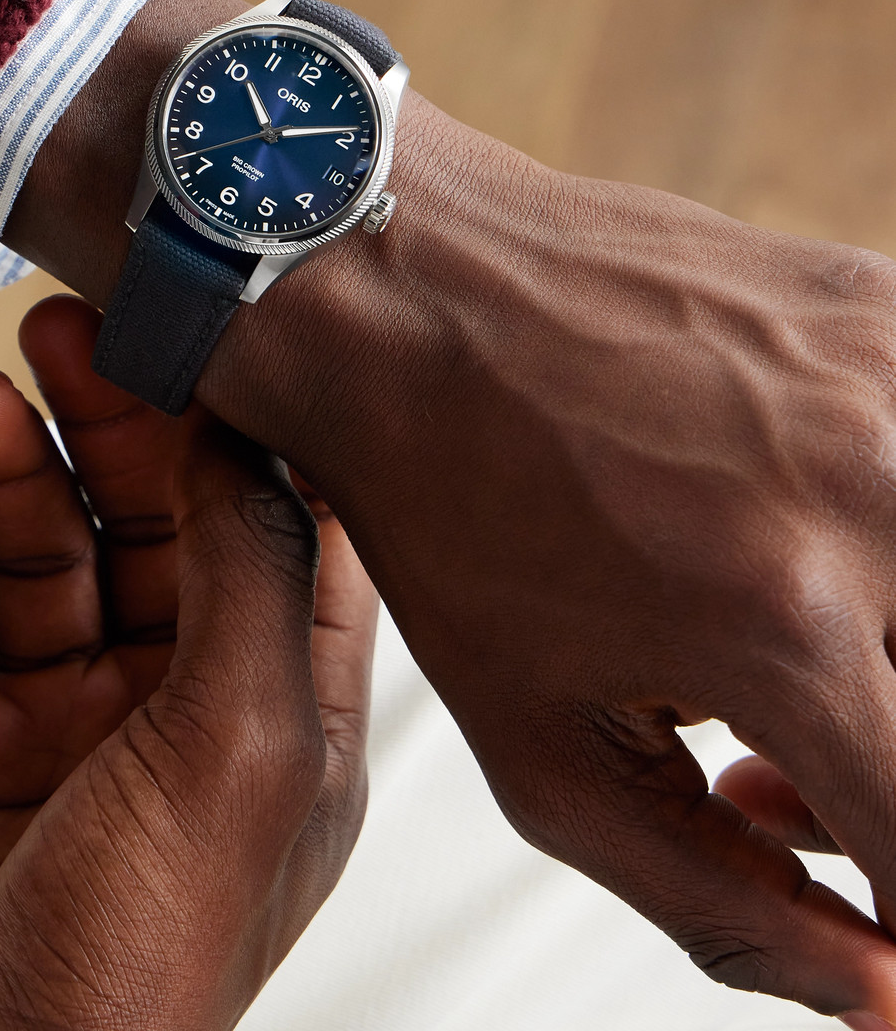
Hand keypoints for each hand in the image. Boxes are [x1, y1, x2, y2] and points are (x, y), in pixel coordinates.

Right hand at [0, 294, 376, 1030]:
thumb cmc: (133, 988)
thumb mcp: (238, 757)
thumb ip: (252, 584)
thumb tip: (249, 444)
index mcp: (280, 719)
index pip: (282, 534)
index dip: (243, 432)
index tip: (201, 339)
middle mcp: (173, 715)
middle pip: (148, 525)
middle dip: (110, 424)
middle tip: (67, 335)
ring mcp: (56, 735)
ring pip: (39, 561)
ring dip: (8, 473)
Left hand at [8, 0, 895, 1024]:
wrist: (406, 291)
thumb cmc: (442, 500)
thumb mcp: (540, 743)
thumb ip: (717, 895)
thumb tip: (873, 989)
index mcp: (785, 622)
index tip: (868, 912)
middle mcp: (873, 492)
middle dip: (892, 789)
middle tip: (779, 768)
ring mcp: (892, 383)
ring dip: (893, 656)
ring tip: (783, 643)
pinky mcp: (882, 309)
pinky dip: (880, 531)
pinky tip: (782, 524)